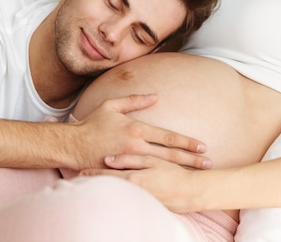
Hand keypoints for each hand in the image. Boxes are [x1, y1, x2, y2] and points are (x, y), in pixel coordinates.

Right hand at [70, 94, 211, 170]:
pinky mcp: (122, 174)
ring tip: (196, 175)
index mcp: (137, 129)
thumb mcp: (112, 106)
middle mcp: (136, 146)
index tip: (202, 146)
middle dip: (191, 160)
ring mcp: (130, 162)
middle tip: (208, 163)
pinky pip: (144, 177)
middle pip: (170, 155)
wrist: (72, 145)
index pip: (168, 137)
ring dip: (181, 171)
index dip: (187, 142)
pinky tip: (171, 185)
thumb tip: (155, 96)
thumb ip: (134, 100)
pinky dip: (160, 181)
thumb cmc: (92, 123)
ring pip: (161, 168)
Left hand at [80, 154, 201, 212]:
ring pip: (115, 194)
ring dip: (104, 190)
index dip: (93, 174)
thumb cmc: (172, 174)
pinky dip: (116, 196)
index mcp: (133, 177)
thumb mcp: (151, 161)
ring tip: (90, 187)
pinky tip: (110, 194)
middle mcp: (132, 190)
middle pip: (108, 186)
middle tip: (80, 178)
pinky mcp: (143, 205)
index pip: (107, 175)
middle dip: (94, 183)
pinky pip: (125, 199)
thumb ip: (129, 159)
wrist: (191, 192)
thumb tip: (108, 159)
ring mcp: (137, 199)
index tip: (81, 172)